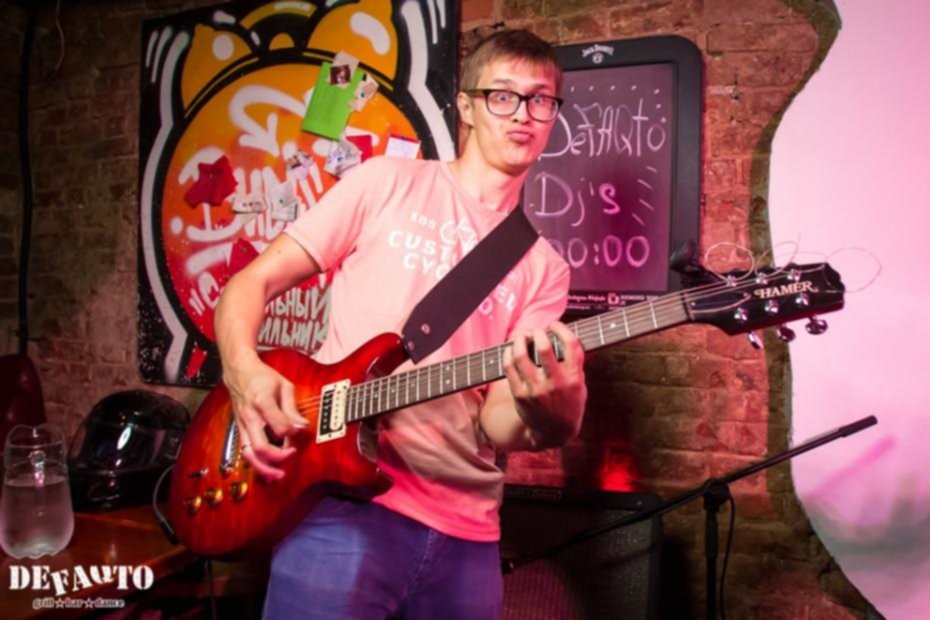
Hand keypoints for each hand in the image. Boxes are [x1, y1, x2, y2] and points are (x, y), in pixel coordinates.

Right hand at [223, 353, 307, 480]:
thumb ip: (292, 408)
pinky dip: (256, 463)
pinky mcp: (240, 430)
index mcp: (261, 401)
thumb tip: (301, 426)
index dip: (292, 431)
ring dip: (264, 468)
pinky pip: (245, 451)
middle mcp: (249, 416)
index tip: (299, 429)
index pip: (278, 425)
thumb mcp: (283, 385)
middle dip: (278, 458)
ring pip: (249, 454)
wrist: (238, 371)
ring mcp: (242, 425)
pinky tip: (267, 470)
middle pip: (260, 447)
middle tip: (292, 454)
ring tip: (278, 475)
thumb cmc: (261, 376)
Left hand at [502, 322, 586, 445]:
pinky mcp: (520, 395)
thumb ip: (575, 364)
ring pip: (521, 356)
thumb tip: (565, 337)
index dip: (562, 329)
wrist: (554, 432)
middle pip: (544, 348)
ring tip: (520, 338)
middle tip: (537, 332)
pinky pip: (509, 368)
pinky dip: (508, 354)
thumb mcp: (581, 386)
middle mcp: (555, 383)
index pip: (571, 345)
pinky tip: (510, 351)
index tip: (555, 326)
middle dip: (539, 333)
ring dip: (519, 341)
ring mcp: (536, 390)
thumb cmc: (569, 405)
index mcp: (574, 378)